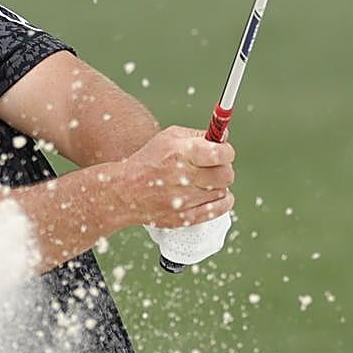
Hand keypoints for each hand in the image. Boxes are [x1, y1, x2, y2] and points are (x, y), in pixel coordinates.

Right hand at [110, 125, 235, 228]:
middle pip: (226, 174)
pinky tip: (210, 194)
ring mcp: (185, 200)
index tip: (223, 151)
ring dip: (217, 185)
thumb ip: (197, 135)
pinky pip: (220, 209)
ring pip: (223, 190)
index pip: (221, 153)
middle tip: (214, 166)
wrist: (125, 192)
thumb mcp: (168, 138)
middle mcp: (184, 177)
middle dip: (223, 168)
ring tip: (202, 181)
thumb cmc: (148, 161)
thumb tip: (224, 136)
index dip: (227, 151)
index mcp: (181, 154)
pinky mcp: (186, 217)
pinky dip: (220, 200)